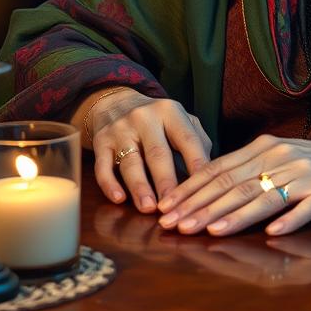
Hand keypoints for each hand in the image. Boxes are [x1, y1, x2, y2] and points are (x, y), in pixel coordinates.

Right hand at [87, 90, 211, 214]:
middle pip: (158, 153)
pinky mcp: (101, 141)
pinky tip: (118, 199)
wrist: (115, 102)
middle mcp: (145, 117)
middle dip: (167, 182)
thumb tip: (209, 174)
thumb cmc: (157, 120)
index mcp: (170, 111)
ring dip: (140, 187)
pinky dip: (109, 184)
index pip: (187, 140)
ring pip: (130, 161)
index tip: (205, 189)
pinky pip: (102, 166)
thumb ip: (197, 142)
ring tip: (149, 208)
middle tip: (174, 206)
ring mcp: (121, 129)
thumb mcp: (180, 120)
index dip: (197, 164)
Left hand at [156, 134, 310, 237]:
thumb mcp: (280, 159)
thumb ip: (248, 169)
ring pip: (264, 197)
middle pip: (235, 184)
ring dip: (235, 216)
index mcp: (265, 148)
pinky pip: (306, 208)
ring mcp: (306, 173)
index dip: (191, 189)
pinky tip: (273, 233)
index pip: (220, 169)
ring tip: (211, 232)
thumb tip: (207, 185)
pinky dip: (289, 219)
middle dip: (201, 206)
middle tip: (175, 225)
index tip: (166, 207)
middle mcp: (282, 157)